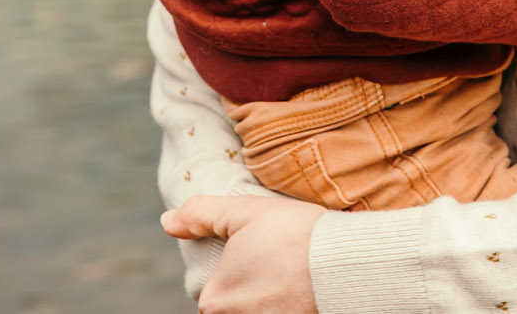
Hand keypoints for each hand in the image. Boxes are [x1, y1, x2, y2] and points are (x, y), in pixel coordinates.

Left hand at [162, 194, 324, 313]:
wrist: (348, 265)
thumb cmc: (296, 235)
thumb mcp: (245, 213)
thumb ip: (201, 215)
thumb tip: (168, 221)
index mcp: (215, 300)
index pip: (214, 295)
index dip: (235, 275)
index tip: (260, 261)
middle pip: (234, 310)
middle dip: (251, 293)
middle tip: (279, 271)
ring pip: (256, 313)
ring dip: (268, 302)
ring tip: (292, 281)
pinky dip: (286, 308)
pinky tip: (301, 295)